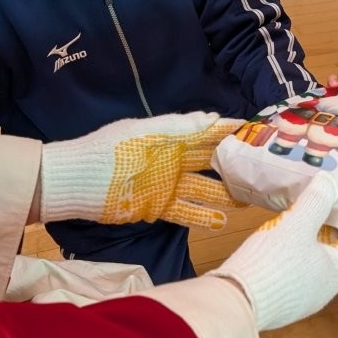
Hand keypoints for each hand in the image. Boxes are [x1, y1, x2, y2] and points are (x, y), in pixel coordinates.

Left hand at [39, 112, 243, 229]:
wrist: (77, 181)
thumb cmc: (110, 150)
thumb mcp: (144, 133)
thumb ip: (178, 126)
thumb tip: (213, 117)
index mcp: (171, 137)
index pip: (207, 132)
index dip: (230, 132)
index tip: (255, 133)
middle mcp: (174, 160)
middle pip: (211, 162)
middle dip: (234, 166)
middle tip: (261, 172)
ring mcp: (168, 185)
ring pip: (204, 189)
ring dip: (224, 194)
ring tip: (247, 199)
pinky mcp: (158, 207)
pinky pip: (186, 211)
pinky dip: (203, 216)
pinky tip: (222, 220)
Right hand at [209, 174, 337, 330]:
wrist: (235, 303)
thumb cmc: (273, 262)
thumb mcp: (296, 224)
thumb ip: (317, 201)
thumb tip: (331, 182)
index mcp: (336, 272)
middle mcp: (324, 290)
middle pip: (336, 253)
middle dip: (333, 227)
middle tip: (326, 202)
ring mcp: (302, 300)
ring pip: (314, 264)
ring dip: (312, 241)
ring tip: (302, 217)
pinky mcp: (281, 303)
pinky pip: (296, 273)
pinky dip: (296, 254)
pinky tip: (281, 242)